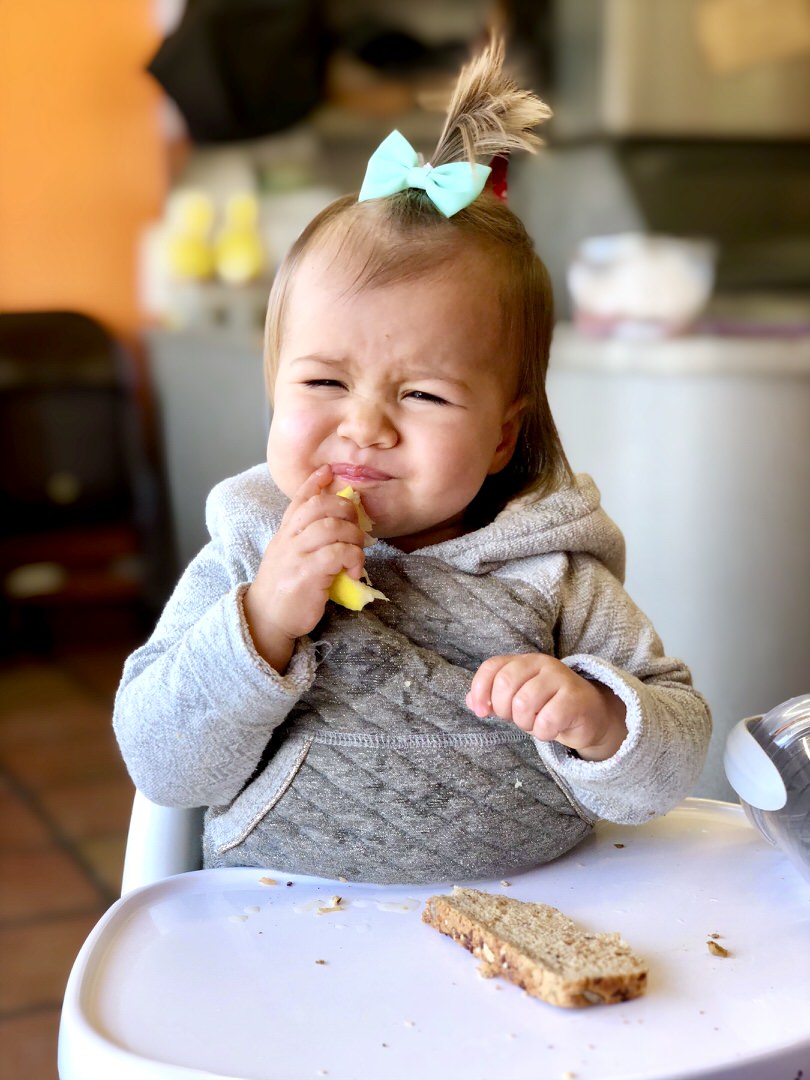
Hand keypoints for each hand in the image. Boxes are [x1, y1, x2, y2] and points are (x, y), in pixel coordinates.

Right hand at [243, 465, 367, 670]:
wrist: (267, 620)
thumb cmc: (284, 589)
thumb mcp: (289, 557)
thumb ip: (306, 540)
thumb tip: (337, 527)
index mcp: (285, 533)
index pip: (298, 500)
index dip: (314, 483)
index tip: (328, 472)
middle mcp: (288, 539)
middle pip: (320, 506)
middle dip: (346, 510)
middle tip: (357, 527)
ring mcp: (296, 555)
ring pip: (332, 527)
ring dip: (353, 537)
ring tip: (357, 553)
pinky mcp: (306, 573)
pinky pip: (336, 553)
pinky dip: (353, 558)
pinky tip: (355, 571)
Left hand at [466, 653, 626, 760]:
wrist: (590, 716)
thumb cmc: (548, 707)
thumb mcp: (518, 701)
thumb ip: (493, 698)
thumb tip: (472, 701)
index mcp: (524, 661)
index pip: (492, 667)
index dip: (480, 690)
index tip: (482, 711)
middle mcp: (542, 664)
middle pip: (505, 684)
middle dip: (504, 710)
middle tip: (517, 719)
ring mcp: (560, 679)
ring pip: (523, 703)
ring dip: (525, 723)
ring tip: (536, 723)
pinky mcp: (575, 699)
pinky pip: (546, 721)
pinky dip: (543, 732)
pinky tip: (550, 729)